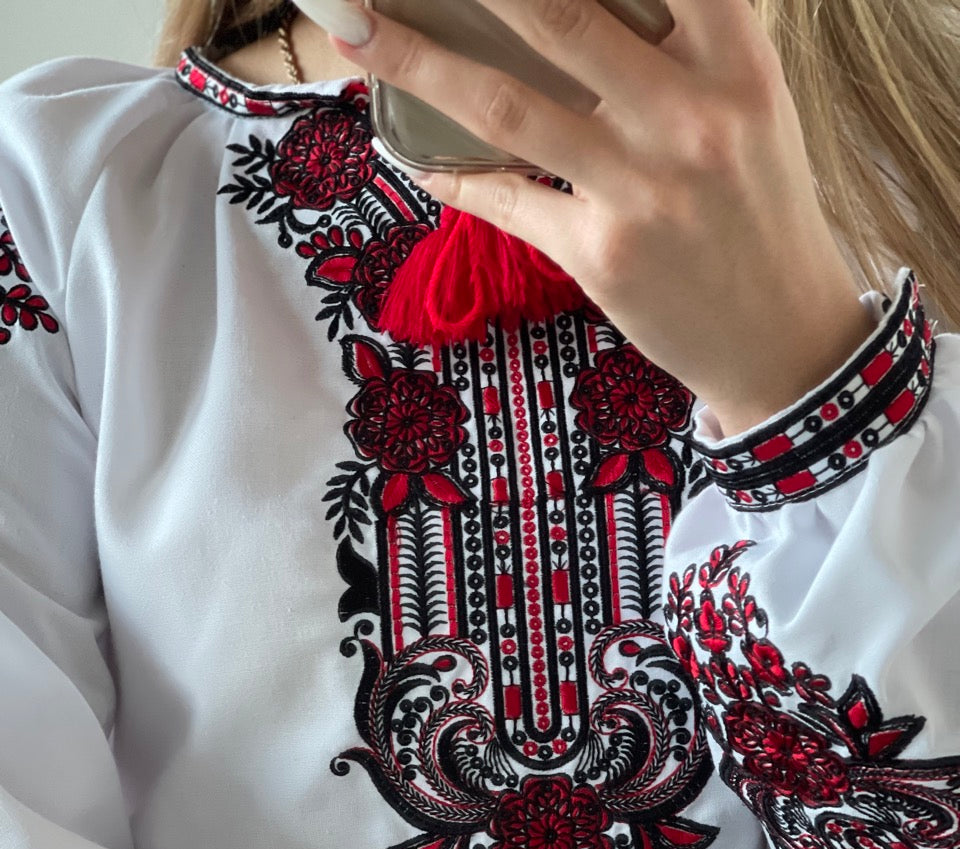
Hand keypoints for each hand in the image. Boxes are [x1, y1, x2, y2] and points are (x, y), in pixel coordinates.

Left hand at [328, 0, 877, 436]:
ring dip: (417, 62)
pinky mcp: (600, 256)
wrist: (783, 340)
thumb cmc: (759, 214)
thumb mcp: (749, 112)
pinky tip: (408, 154)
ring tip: (356, 29)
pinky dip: (450, 176)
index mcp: (737, 65)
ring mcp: (640, 191)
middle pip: (560, 14)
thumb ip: (686, 49)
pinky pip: (508, 201)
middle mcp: (690, 118)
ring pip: (508, 105)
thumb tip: (575, 15)